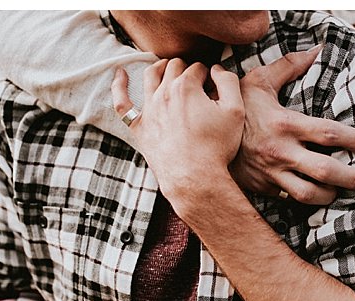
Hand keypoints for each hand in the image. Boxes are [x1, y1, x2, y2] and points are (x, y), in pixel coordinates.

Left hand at [112, 59, 243, 202]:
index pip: (198, 67)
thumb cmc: (216, 147)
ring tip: (168, 69)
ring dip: (161, 67)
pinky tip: (120, 74)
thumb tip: (216, 68)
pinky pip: (123, 103)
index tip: (214, 86)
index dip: (208, 74)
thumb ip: (228, 81)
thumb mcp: (235, 111)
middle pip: (174, 67)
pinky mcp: (139, 127)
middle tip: (196, 80)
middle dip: (187, 68)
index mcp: (186, 86)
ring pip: (151, 75)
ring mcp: (149, 109)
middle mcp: (164, 93)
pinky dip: (119, 85)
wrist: (194, 179)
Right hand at [231, 45, 354, 204]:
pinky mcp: (264, 187)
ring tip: (342, 192)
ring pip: (309, 194)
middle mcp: (282, 151)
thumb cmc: (236, 108)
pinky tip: (317, 198)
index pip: (328, 133)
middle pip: (325, 170)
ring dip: (331, 196)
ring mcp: (272, 173)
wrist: (203, 137)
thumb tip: (316, 51)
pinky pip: (289, 200)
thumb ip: (289, 66)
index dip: (354, 140)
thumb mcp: (258, 81)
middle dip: (351, 177)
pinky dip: (306, 202)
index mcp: (285, 124)